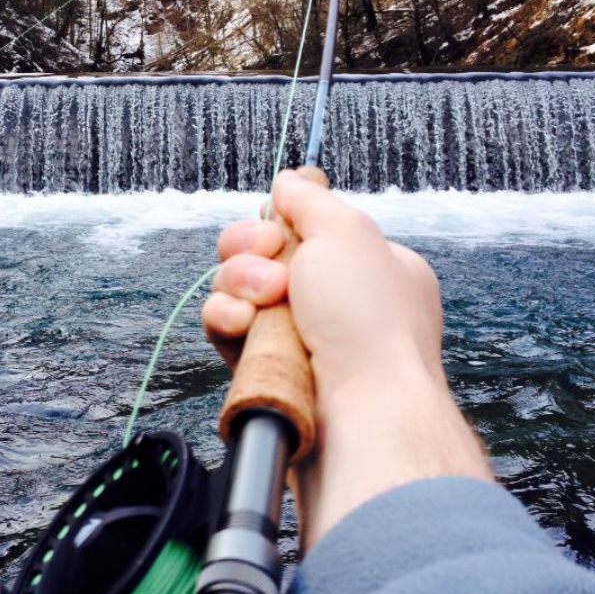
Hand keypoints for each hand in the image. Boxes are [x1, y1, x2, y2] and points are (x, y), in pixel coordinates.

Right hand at [203, 168, 492, 547]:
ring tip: (262, 303)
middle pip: (260, 256)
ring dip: (238, 286)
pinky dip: (226, 321)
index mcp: (366, 267)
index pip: (303, 229)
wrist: (361, 414)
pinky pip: (227, 331)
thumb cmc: (368, 324)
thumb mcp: (347, 232)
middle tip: (273, 269)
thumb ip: (310, 198)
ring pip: (237, 292)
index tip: (278, 228)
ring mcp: (299, 338)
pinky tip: (241, 327)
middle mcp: (333, 303)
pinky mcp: (267, 370)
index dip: (277, 223)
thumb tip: (289, 179)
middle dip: (249, 254)